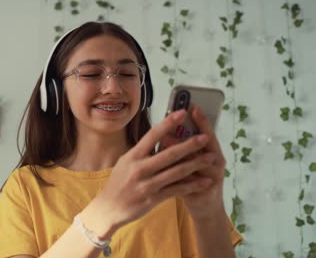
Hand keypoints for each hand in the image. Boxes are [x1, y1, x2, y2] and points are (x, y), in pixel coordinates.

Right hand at [82, 109, 217, 236]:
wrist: (108, 208)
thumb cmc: (118, 183)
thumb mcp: (125, 162)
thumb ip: (142, 152)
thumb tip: (160, 137)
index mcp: (133, 156)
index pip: (152, 135)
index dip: (168, 123)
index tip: (182, 112)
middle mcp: (139, 168)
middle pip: (169, 154)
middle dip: (190, 145)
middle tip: (205, 137)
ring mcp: (146, 185)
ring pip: (176, 172)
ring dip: (196, 164)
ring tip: (210, 158)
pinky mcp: (152, 199)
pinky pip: (176, 190)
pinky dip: (191, 185)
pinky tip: (203, 181)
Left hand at [175, 106, 226, 219]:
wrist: (203, 206)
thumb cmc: (192, 178)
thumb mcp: (188, 160)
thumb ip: (181, 147)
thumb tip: (165, 132)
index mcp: (212, 150)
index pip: (207, 131)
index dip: (201, 120)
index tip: (192, 106)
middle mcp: (216, 161)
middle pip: (206, 144)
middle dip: (189, 134)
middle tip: (176, 124)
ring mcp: (214, 176)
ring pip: (199, 162)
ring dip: (183, 152)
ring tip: (167, 143)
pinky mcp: (207, 191)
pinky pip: (193, 181)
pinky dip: (180, 174)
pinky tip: (167, 169)